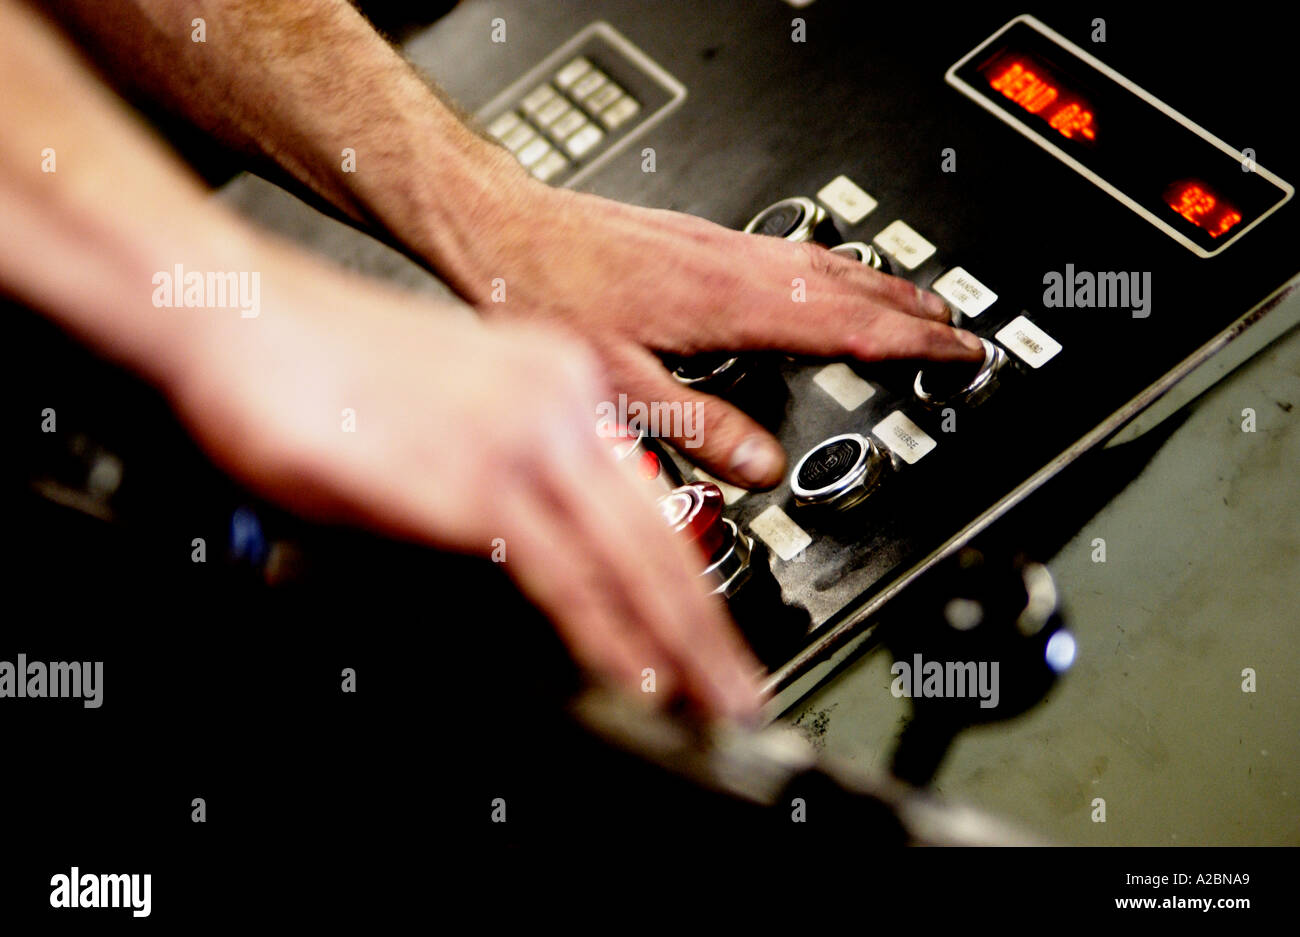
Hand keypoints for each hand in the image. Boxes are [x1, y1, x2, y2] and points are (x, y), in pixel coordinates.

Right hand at [169, 253, 764, 720]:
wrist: (247, 316)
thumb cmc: (326, 365)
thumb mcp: (450, 417)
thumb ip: (507, 478)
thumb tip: (534, 551)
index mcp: (562, 382)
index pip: (650, 498)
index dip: (687, 578)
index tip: (706, 632)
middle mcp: (561, 404)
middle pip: (661, 534)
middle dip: (708, 628)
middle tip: (740, 688)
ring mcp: (524, 441)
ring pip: (632, 557)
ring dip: (680, 643)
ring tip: (713, 701)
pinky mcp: (477, 482)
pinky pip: (565, 573)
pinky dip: (608, 632)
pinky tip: (638, 671)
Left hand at [469, 182, 984, 489]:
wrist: (502, 226)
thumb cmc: (545, 294)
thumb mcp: (619, 383)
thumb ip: (697, 428)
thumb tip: (761, 468)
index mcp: (730, 301)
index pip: (849, 322)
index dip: (912, 340)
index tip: (961, 348)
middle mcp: (735, 265)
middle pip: (851, 284)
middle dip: (913, 308)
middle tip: (961, 327)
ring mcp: (720, 245)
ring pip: (824, 262)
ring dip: (879, 283)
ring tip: (917, 301)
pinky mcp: (699, 239)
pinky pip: (790, 252)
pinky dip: (831, 268)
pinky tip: (825, 277)